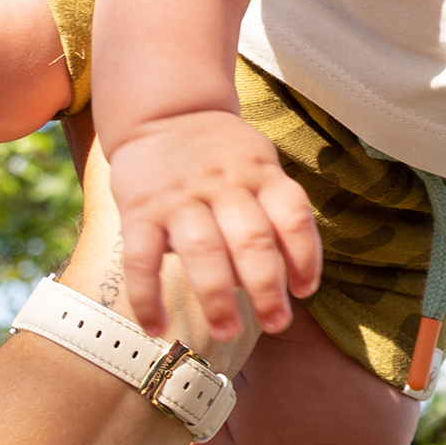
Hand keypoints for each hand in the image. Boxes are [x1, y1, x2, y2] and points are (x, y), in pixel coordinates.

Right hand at [108, 111, 322, 337]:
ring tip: (228, 332)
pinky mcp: (139, 210)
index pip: (292, 214)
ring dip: (217, 298)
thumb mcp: (258, 164)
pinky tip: (159, 328)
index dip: (306, 255)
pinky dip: (148, 298)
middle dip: (266, 289)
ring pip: (203, 251)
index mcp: (259, 172)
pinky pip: (141, 259)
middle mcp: (223, 184)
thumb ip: (272, 212)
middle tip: (276, 323)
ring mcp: (179, 197)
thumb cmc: (221, 154)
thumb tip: (278, 281)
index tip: (305, 291)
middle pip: (252, 239)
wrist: (163, 113)